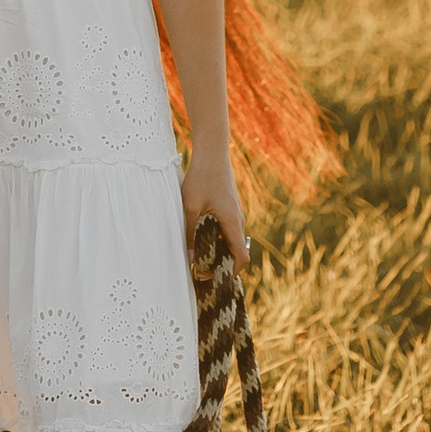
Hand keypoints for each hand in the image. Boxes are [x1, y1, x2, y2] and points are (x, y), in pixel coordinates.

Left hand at [181, 147, 248, 266]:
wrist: (212, 152)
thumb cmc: (201, 177)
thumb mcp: (190, 207)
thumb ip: (189, 233)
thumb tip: (190, 259)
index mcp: (232, 223)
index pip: (241, 258)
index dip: (231, 273)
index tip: (213, 278)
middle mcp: (238, 221)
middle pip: (236, 252)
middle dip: (221, 266)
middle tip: (200, 272)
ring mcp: (235, 214)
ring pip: (232, 242)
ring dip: (219, 253)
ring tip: (199, 258)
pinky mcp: (230, 208)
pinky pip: (228, 231)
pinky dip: (218, 241)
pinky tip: (201, 240)